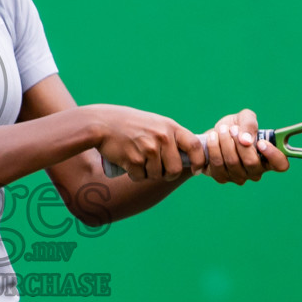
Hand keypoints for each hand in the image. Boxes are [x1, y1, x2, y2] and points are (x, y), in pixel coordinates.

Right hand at [88, 103, 208, 180]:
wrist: (102, 124)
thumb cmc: (129, 124)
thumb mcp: (155, 123)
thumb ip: (171, 136)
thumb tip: (191, 156)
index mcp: (170, 127)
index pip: (194, 146)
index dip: (199, 161)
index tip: (196, 169)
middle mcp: (162, 137)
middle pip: (175, 169)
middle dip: (167, 175)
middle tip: (158, 170)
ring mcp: (148, 149)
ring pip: (157, 175)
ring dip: (148, 174)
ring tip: (138, 160)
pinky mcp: (134, 160)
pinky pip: (140, 177)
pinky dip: (134, 175)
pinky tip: (128, 163)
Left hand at [202, 109, 289, 184]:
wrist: (215, 134)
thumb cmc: (235, 127)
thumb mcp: (245, 118)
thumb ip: (249, 124)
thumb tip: (246, 140)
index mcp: (269, 158)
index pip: (281, 165)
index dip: (273, 155)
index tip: (261, 142)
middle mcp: (256, 171)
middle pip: (252, 162)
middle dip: (239, 142)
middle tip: (232, 129)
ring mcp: (239, 177)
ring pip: (233, 163)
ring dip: (225, 143)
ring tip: (222, 130)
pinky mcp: (222, 177)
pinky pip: (218, 165)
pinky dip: (214, 148)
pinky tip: (213, 138)